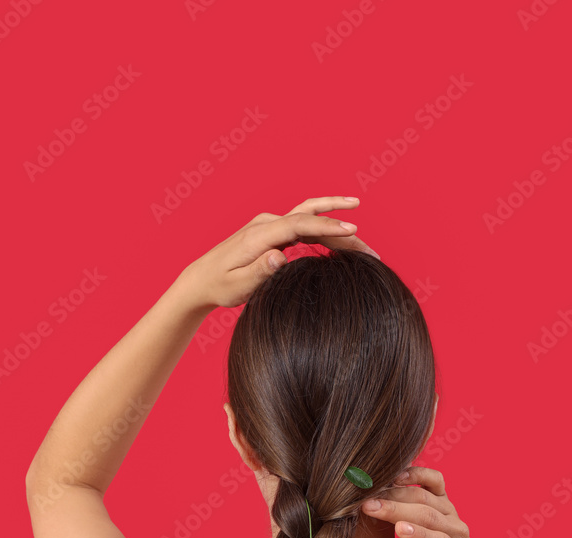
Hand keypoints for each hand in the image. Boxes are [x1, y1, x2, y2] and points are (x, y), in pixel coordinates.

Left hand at [175, 195, 379, 309]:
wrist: (202, 279)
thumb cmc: (219, 286)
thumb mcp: (237, 286)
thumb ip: (258, 272)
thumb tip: (279, 255)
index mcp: (260, 235)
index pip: (300, 223)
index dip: (327, 225)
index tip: (353, 230)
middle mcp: (267, 223)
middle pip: (311, 217)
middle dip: (342, 229)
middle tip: (370, 250)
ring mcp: (271, 225)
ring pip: (310, 219)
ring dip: (337, 226)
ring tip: (363, 238)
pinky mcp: (274, 232)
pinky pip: (305, 225)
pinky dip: (325, 229)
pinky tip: (342, 237)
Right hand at [361, 466, 470, 537]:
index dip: (419, 535)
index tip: (397, 528)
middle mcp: (456, 529)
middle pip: (427, 514)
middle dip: (396, 509)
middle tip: (366, 507)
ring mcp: (450, 509)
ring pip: (425, 495)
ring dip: (396, 492)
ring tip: (369, 494)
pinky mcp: (444, 495)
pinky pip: (434, 478)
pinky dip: (416, 473)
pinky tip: (394, 476)